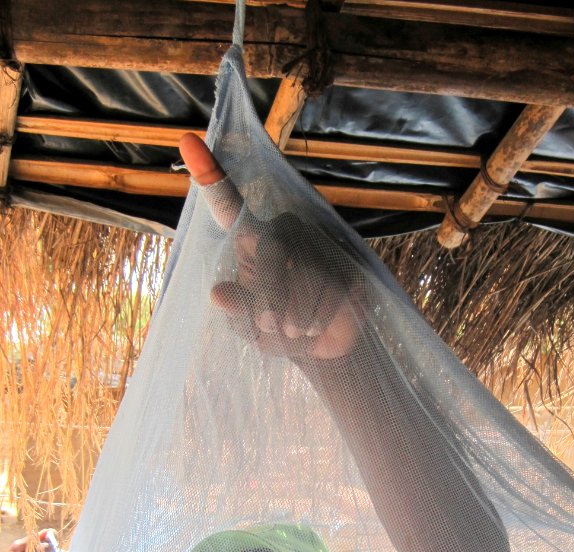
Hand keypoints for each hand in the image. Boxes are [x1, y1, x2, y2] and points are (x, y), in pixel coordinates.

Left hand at [179, 133, 363, 359]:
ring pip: (303, 279)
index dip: (210, 174)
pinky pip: (328, 294)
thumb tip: (218, 294)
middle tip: (270, 323)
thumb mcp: (248, 324)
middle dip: (269, 295)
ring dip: (293, 318)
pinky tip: (314, 326)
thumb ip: (235, 307)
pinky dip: (315, 321)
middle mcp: (283, 232)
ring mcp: (317, 246)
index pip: (228, 205)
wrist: (320, 348)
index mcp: (251, 240)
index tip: (188, 141)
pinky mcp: (347, 267)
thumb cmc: (276, 328)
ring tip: (293, 328)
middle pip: (270, 249)